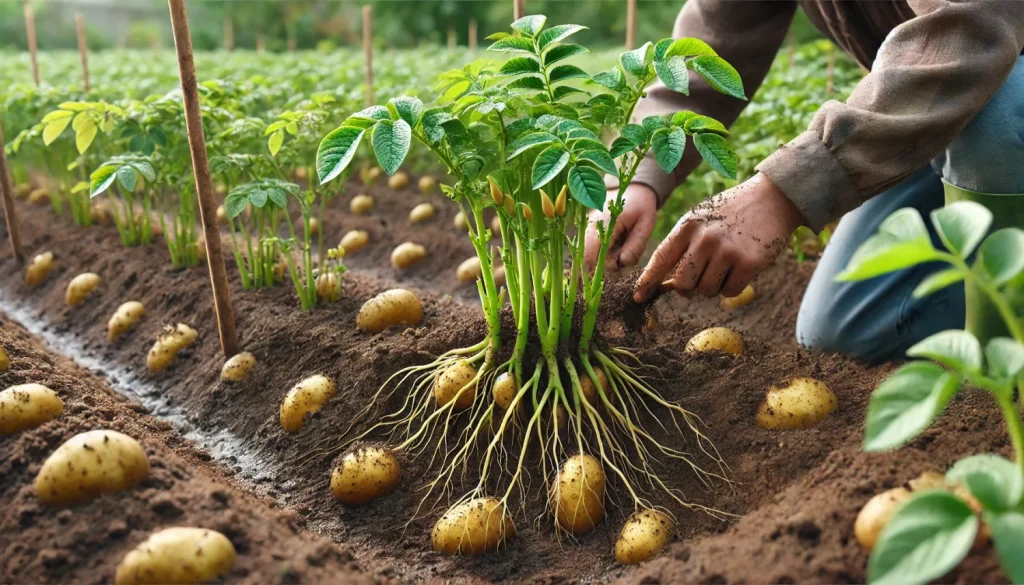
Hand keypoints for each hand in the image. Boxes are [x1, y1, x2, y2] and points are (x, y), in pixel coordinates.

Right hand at [584, 184, 657, 271]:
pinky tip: (617, 245)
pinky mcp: (590, 233)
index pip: (589, 254)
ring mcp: (589, 229)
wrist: (634, 191)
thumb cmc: (641, 207)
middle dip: (608, 266)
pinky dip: (606, 255)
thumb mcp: (645, 226)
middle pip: (589, 259)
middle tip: (625, 257)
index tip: (610, 275)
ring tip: (623, 247)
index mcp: (603, 224)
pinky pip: (595, 251)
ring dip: (608, 260)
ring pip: (592, 257)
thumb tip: (621, 264)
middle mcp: (591, 227)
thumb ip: (635, 247)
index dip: (595, 271)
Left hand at [633, 173, 804, 302]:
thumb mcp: (701, 218)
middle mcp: (704, 238)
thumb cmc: (731, 212)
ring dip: (713, 286)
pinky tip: (739, 268)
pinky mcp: (748, 262)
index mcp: (688, 225)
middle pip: (683, 284)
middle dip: (689, 287)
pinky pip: (730, 291)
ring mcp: (726, 250)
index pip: (660, 259)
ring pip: (706, 291)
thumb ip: (683, 245)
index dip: (647, 281)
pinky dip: (732, 286)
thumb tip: (668, 282)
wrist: (772, 198)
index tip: (638, 296)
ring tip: (724, 266)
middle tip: (701, 277)